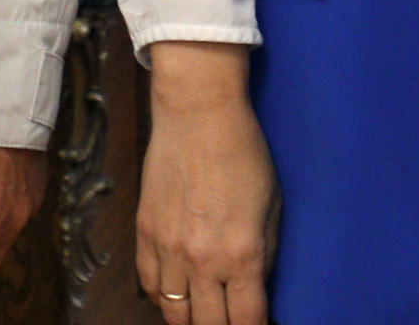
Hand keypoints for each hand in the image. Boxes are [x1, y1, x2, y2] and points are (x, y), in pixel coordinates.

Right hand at [138, 42, 277, 324]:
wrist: (197, 114)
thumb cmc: (244, 153)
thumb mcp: (273, 205)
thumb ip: (266, 254)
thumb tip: (258, 288)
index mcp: (242, 253)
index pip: (247, 320)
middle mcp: (202, 260)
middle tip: (231, 318)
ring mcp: (169, 250)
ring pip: (174, 314)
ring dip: (191, 319)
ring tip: (203, 315)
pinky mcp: (145, 235)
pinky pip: (150, 286)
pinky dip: (163, 298)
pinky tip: (176, 295)